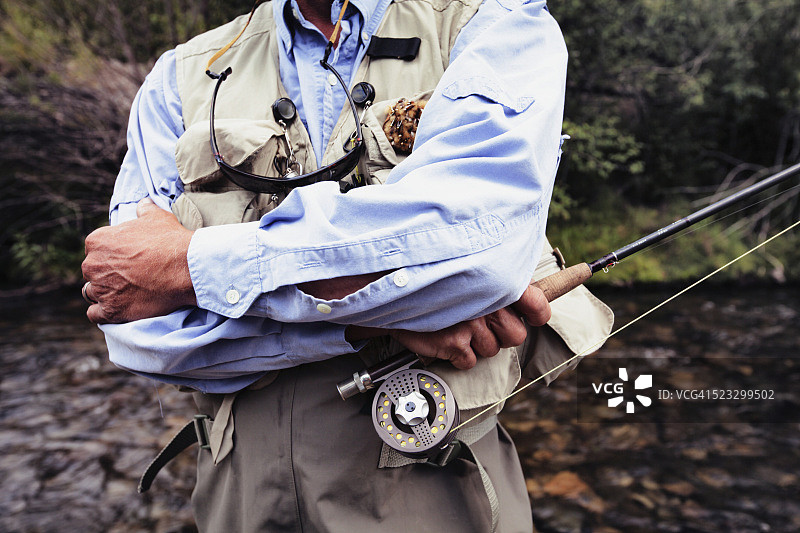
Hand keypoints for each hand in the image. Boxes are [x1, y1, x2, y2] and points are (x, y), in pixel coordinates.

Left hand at [82, 198, 195, 323]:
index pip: (95, 250)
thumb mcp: (157, 217)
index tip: (126, 259)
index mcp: (97, 240)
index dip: (111, 255)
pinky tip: (117, 308)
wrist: (186, 268)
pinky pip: (95, 314)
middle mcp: (92, 264)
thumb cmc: (170, 240)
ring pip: (92, 292)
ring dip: (104, 292)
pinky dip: (103, 312)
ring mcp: (101, 289)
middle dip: (106, 274)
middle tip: (129, 276)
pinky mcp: (111, 310)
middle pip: (92, 271)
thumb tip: (144, 203)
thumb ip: (145, 209)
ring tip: (125, 292)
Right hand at [387, 284, 548, 368]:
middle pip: (516, 336)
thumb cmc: (433, 281)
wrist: (393, 288)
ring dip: (476, 344)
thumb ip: (496, 284)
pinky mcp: (455, 342)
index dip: (537, 314)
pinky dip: (458, 355)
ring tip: (457, 325)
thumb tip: (525, 298)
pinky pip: (470, 361)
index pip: (537, 304)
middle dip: (500, 334)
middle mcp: (488, 300)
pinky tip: (446, 336)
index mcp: (497, 279)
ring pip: (492, 350)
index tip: (532, 317)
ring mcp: (472, 323)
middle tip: (481, 322)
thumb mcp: (469, 272)